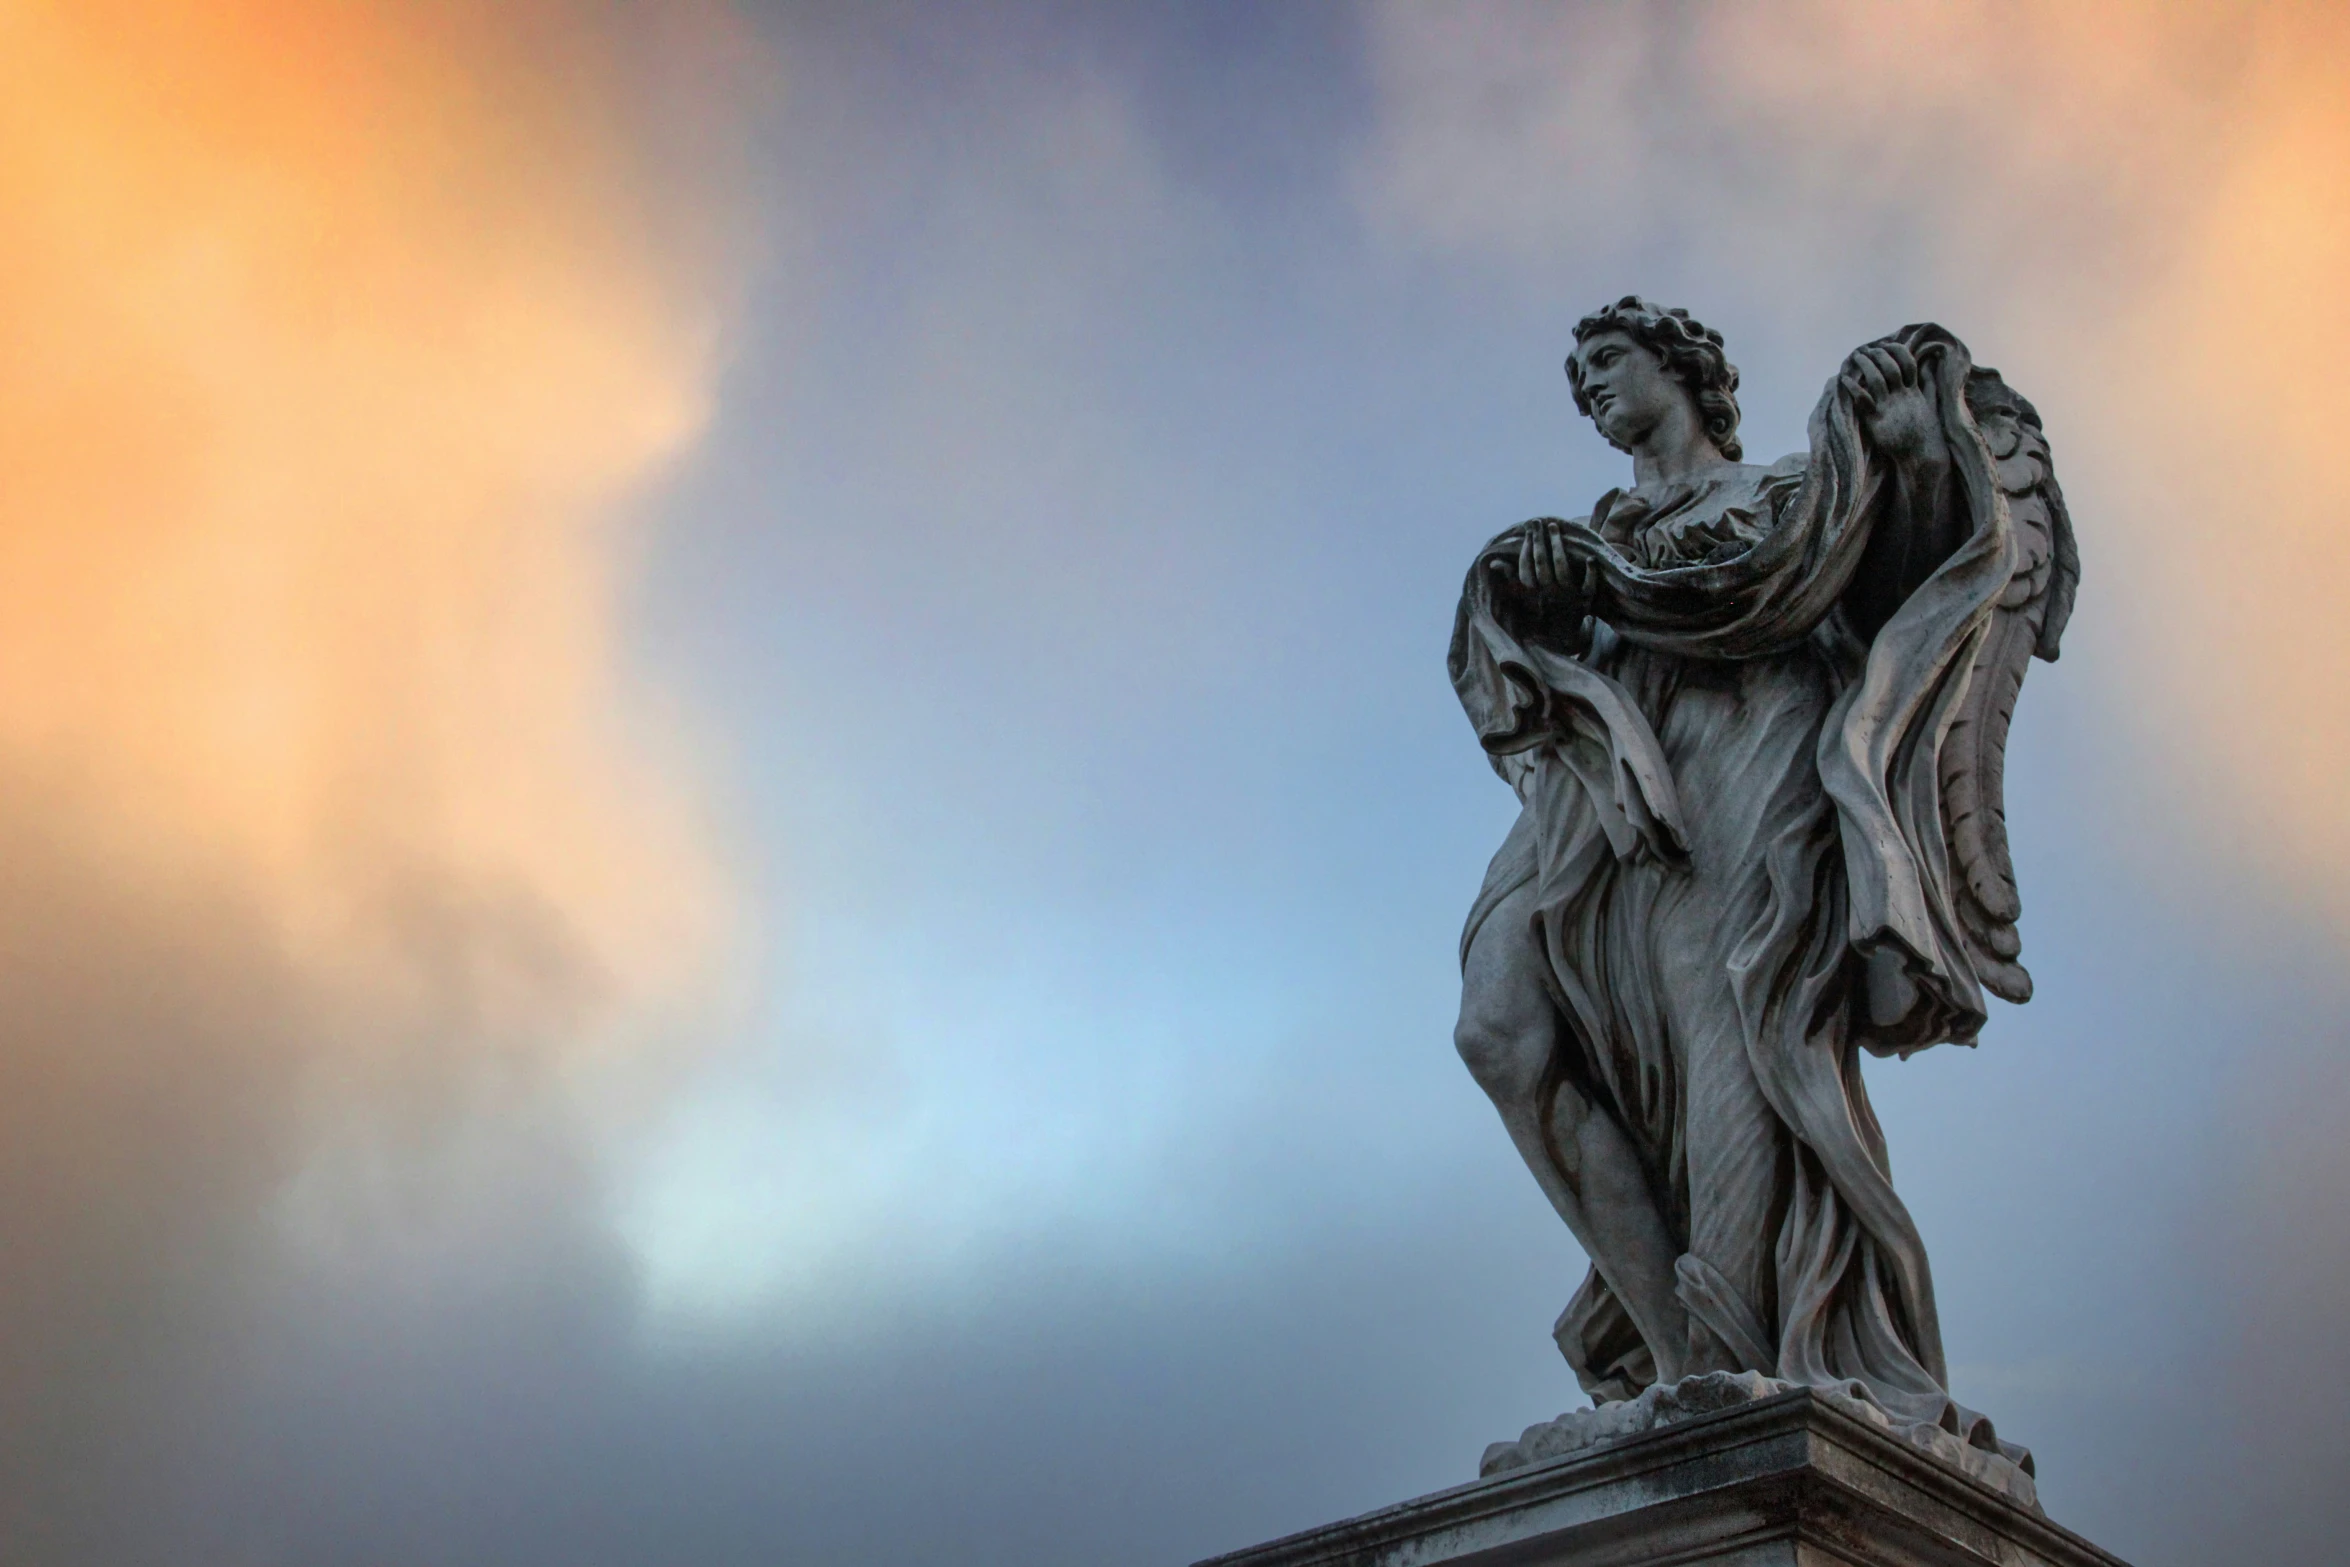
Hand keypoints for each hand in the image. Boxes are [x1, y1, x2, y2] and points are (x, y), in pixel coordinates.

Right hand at [1500, 517, 1596, 647]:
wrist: (1563, 634)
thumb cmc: (1542, 610)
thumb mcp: (1524, 597)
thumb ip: (1511, 579)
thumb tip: (1495, 563)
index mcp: (1534, 594)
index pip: (1526, 567)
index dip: (1526, 547)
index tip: (1527, 530)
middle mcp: (1549, 593)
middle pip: (1542, 563)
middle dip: (1539, 541)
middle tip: (1538, 522)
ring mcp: (1568, 597)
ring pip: (1562, 569)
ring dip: (1558, 546)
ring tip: (1554, 527)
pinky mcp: (1586, 601)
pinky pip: (1589, 587)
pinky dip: (1590, 574)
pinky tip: (1590, 559)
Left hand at [1842, 341, 1944, 461]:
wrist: (1921, 455)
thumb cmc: (1925, 433)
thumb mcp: (1929, 405)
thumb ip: (1928, 387)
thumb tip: (1928, 371)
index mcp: (1914, 391)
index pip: (1907, 363)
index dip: (1897, 351)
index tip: (1887, 344)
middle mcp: (1902, 396)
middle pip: (1889, 367)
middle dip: (1878, 355)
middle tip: (1867, 349)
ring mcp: (1889, 407)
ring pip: (1876, 379)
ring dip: (1865, 365)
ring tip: (1856, 357)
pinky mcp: (1877, 421)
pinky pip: (1863, 400)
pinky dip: (1854, 388)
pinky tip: (1845, 379)